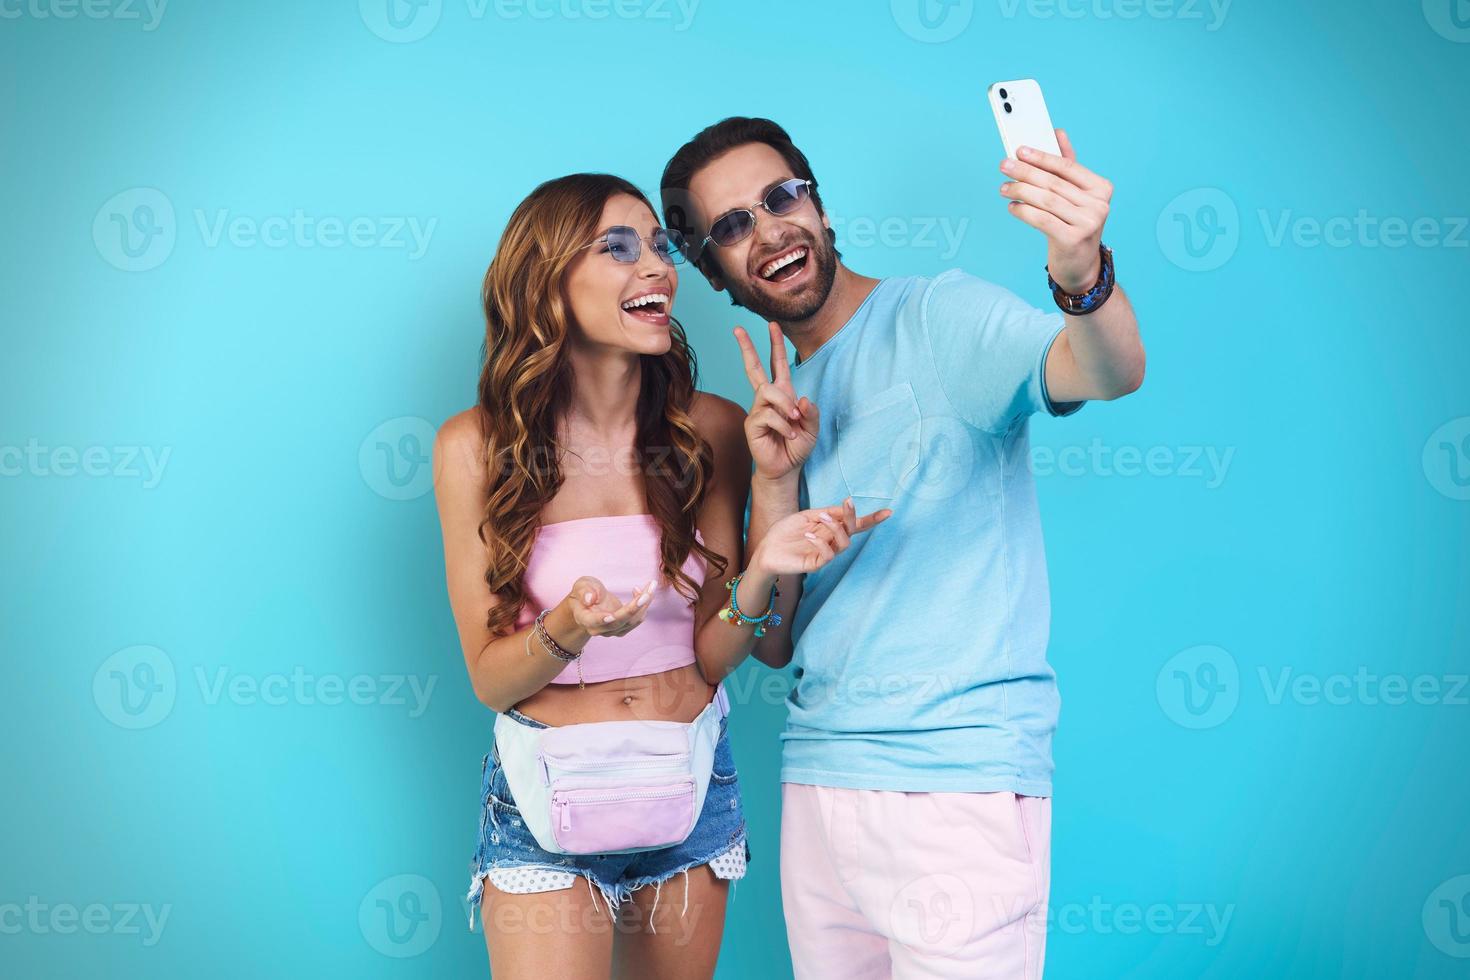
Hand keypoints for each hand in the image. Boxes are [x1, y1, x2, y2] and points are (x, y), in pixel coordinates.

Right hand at [564, 575, 656, 637]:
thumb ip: (584, 591)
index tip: (611, 616)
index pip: (593, 622)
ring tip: (650, 585)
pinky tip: (640, 590)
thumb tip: (590, 599)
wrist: (588, 602)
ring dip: (644, 604)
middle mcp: (599, 628)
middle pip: (619, 622)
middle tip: (646, 593)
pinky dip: (643, 605)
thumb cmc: (584, 592)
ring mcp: (613, 630)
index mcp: (585, 619)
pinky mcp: (624, 627)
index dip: (602, 619)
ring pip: (632, 621)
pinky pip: (637, 619)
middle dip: (634, 607)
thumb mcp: (581, 585)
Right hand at [733, 320, 818, 481]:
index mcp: (782, 393)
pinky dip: (784, 425)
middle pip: (754, 367)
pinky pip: (768, 415)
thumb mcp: (813, 427)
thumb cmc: (797, 446)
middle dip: (748, 347)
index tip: (772, 324)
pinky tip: (790, 435)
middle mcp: (767, 398)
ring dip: (785, 406)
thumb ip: (811, 412)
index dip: (776, 344)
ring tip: (795, 422)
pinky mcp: (751, 424)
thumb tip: (802, 398)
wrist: (786, 468)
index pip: (777, 364)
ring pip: (768, 392)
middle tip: (738, 328)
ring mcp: (757, 410)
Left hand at [752, 498, 891, 575]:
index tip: (888, 512)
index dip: (872, 519)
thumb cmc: (786, 532)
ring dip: (836, 528)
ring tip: (822, 517)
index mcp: (831, 528)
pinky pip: (827, 556)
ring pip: (844, 543)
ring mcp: (825, 553)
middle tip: (847, 503)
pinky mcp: (815, 564)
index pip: (855, 524)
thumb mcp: (807, 516)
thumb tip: (847, 506)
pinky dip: (821, 543)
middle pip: (852, 531)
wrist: (766, 549)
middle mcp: (832, 541)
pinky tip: (809, 534)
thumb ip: (827, 513)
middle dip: (852, 516)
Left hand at [998, 129, 1113, 293]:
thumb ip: (1068, 165)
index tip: (1020, 149)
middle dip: (1025, 172)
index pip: (1067, 166)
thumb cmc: (1074, 225)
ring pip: (1046, 201)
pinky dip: (1024, 211)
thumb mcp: (1075, 195)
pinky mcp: (1073, 239)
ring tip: (1004, 188)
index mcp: (1101, 188)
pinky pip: (1041, 220)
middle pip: (1054, 183)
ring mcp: (1088, 223)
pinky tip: (1012, 207)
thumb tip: (1057, 132)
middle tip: (1004, 165)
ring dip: (1020, 191)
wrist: (1080, 266)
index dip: (1042, 156)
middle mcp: (1099, 205)